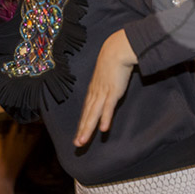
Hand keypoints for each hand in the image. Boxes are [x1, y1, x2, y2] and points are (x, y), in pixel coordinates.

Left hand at [74, 30, 137, 146]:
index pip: (87, 109)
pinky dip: (105, 118)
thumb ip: (108, 80)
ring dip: (88, 129)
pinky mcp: (113, 91)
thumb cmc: (114, 59)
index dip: (83, 123)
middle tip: (77, 145)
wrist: (117, 49)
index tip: (80, 134)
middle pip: (87, 115)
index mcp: (95, 89)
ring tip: (82, 142)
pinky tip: (103, 129)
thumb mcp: (109, 72)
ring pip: (93, 114)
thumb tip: (110, 84)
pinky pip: (108, 107)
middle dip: (82, 130)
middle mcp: (96, 93)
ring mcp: (103, 93)